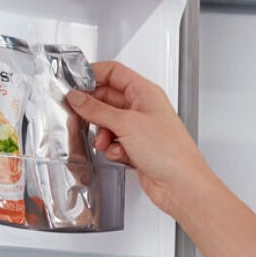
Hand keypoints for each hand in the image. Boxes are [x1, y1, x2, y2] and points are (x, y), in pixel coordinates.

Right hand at [66, 61, 215, 216]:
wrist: (181, 184)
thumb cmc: (169, 151)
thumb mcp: (126, 124)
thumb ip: (97, 110)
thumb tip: (78, 97)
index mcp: (145, 92)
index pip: (114, 72)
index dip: (93, 74)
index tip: (74, 84)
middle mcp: (143, 108)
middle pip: (108, 99)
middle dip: (94, 110)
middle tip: (81, 115)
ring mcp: (140, 129)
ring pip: (108, 123)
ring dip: (103, 134)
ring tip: (106, 142)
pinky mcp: (137, 148)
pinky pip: (114, 143)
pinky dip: (112, 149)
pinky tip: (120, 154)